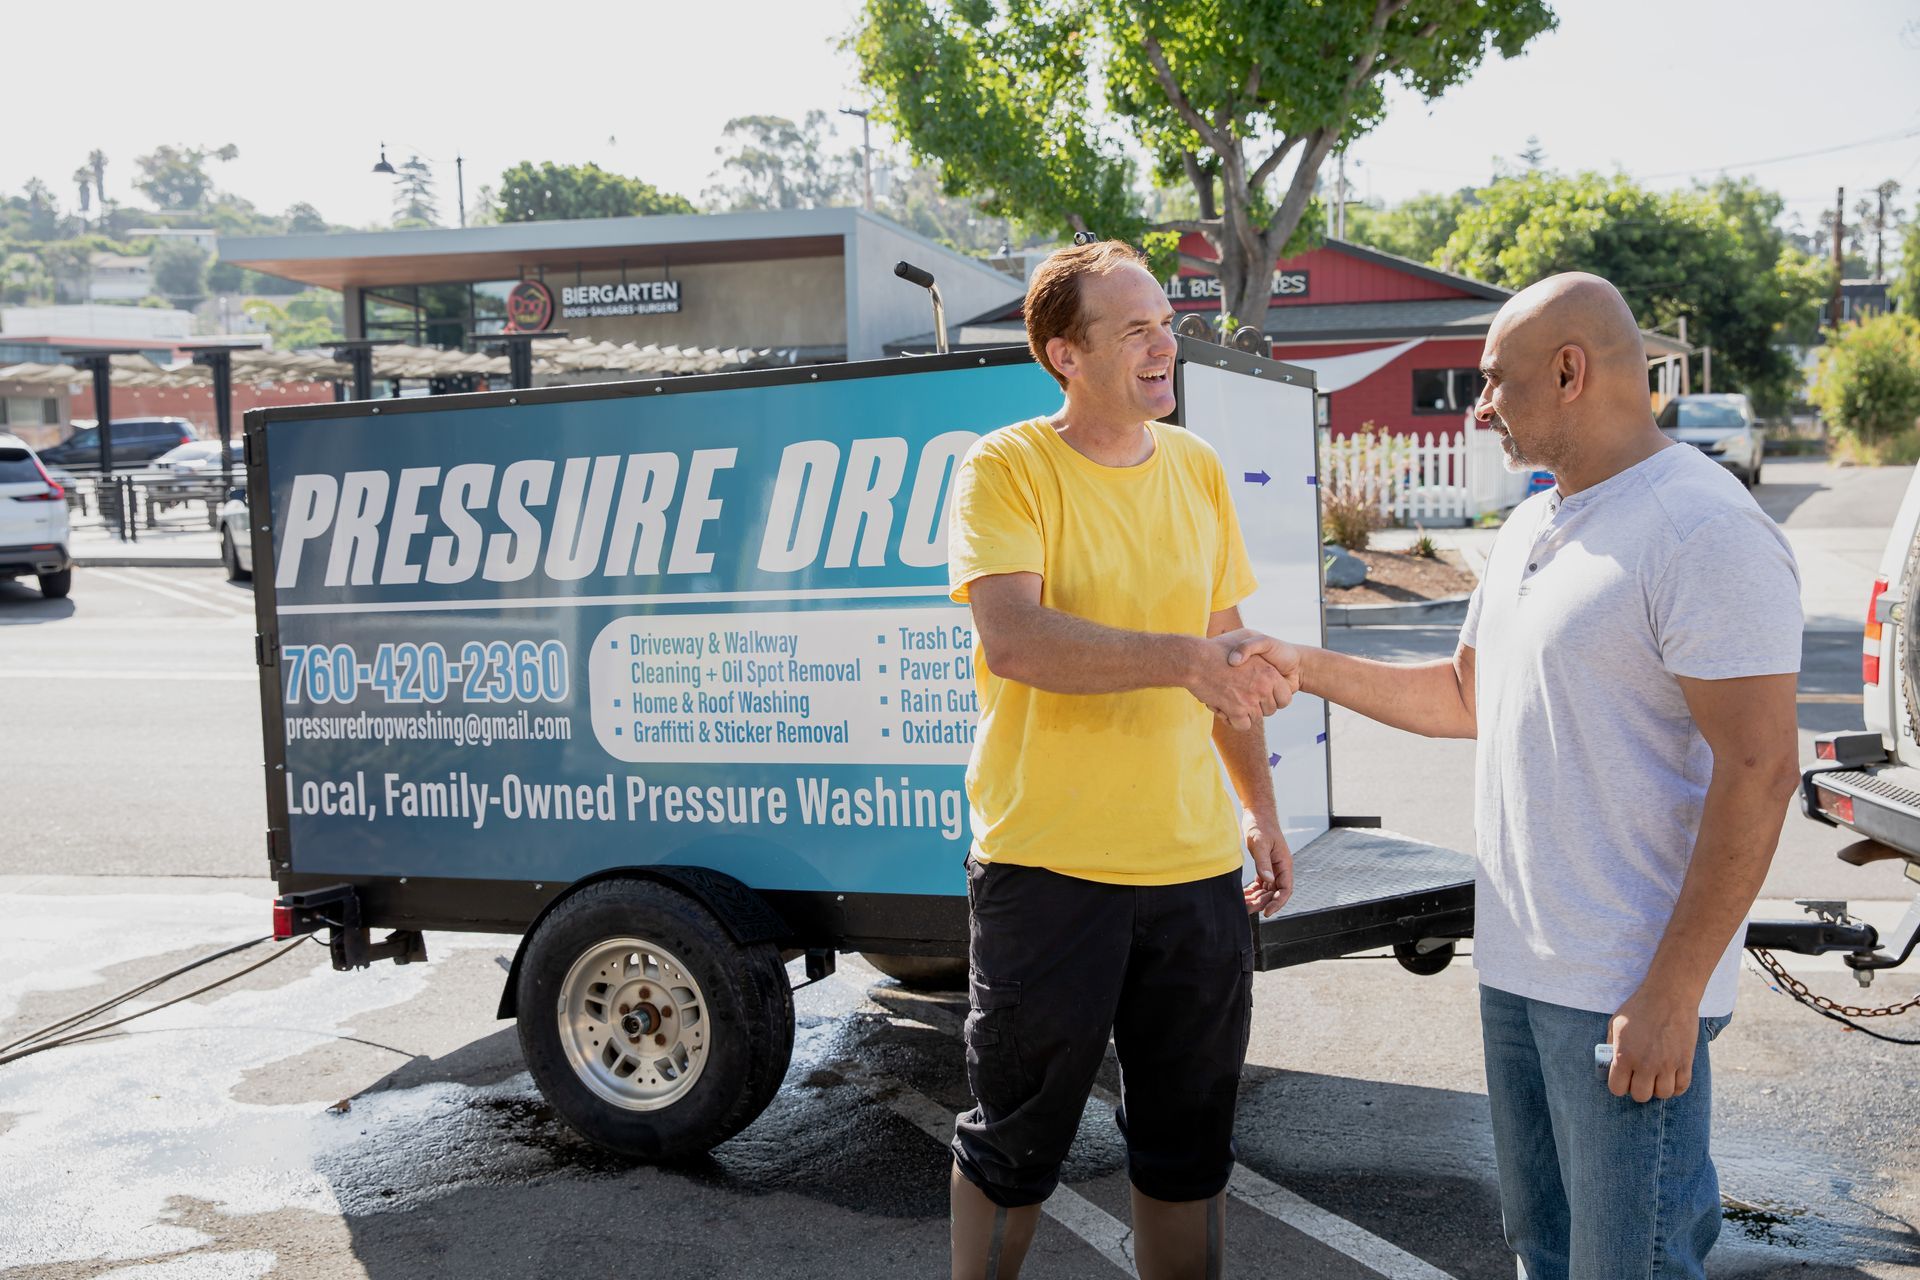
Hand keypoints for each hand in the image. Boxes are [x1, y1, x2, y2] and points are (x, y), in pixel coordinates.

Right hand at [1190, 629, 1293, 728]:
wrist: (1195, 660)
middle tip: (1241, 696)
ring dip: (1243, 713)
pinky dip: (1234, 721)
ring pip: (1256, 718)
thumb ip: (1258, 654)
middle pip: (1270, 710)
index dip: (1274, 699)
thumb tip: (1264, 664)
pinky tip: (1224, 708)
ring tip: (1229, 699)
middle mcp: (1263, 687)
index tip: (1261, 695)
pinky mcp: (1237, 711)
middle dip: (1257, 707)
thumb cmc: (1216, 649)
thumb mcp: (1244, 640)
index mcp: (1269, 673)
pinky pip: (1243, 725)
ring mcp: (1251, 700)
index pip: (1285, 698)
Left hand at [1241, 808, 1293, 916]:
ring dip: (1257, 898)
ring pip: (1267, 889)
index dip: (1278, 903)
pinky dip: (1254, 890)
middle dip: (1263, 902)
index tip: (1267, 912)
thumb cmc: (1261, 825)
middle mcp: (1280, 868)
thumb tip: (1268, 881)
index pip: (1285, 889)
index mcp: (1284, 864)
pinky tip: (1245, 895)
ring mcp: (1273, 867)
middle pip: (1275, 892)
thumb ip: (1263, 863)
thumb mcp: (1260, 844)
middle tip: (1248, 909)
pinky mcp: (1264, 865)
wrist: (1257, 813)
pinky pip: (1261, 883)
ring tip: (1244, 904)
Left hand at [1605, 986, 1699, 1102]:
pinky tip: (1671, 1078)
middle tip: (1639, 1078)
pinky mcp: (1685, 1061)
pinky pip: (1682, 1087)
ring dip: (1658, 1089)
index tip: (1622, 1078)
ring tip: (1655, 1078)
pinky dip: (1676, 1087)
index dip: (1618, 1085)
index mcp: (1624, 1055)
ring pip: (1663, 1094)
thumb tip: (1611, 1061)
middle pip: (1641, 1095)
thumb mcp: (1616, 1023)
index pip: (1617, 1089)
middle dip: (1637, 1089)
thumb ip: (1612, 1045)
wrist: (1669, 995)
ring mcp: (1667, 1065)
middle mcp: (1645, 1064)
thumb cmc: (1639, 1007)